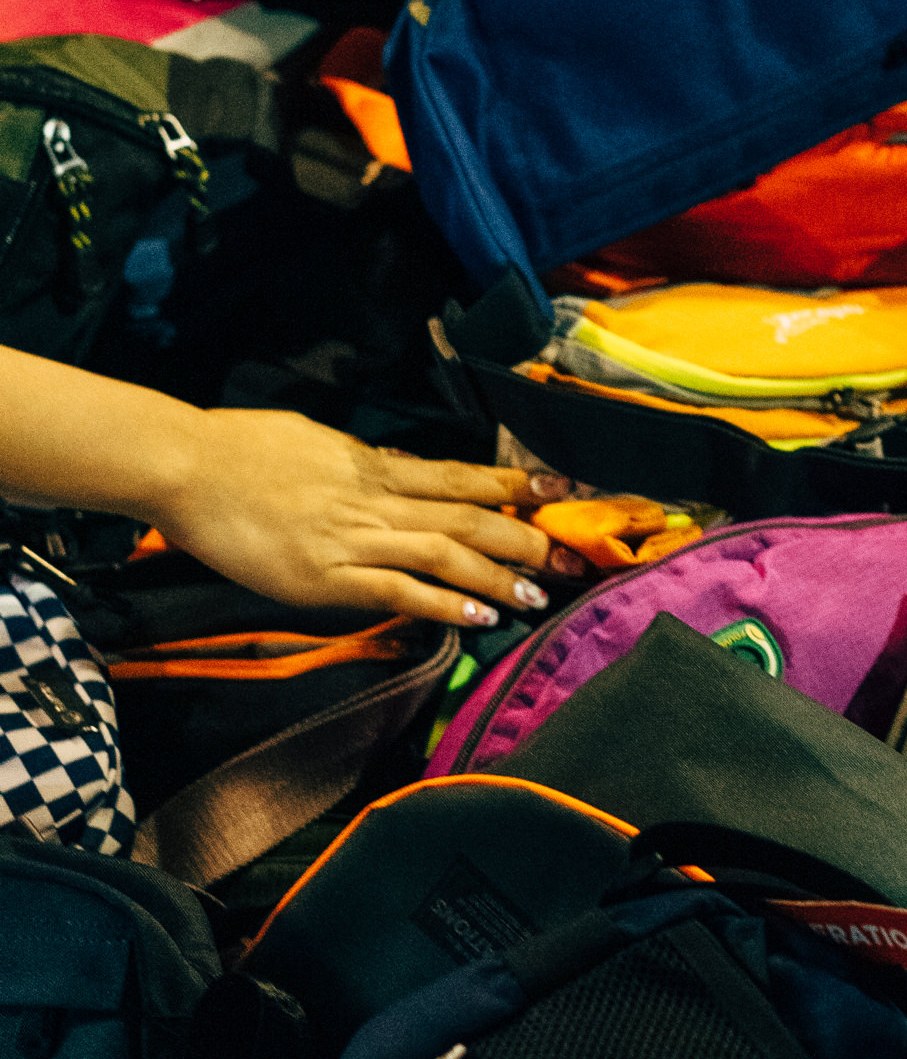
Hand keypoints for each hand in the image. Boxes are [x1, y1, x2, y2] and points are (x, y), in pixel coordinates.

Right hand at [146, 409, 580, 624]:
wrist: (184, 466)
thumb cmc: (238, 449)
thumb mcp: (313, 441)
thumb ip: (360, 462)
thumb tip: (393, 464)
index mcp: (373, 467)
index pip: (460, 475)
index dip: (514, 483)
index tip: (559, 490)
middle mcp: (374, 500)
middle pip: (468, 515)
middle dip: (525, 538)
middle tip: (569, 559)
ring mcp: (351, 539)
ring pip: (444, 552)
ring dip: (496, 576)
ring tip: (537, 596)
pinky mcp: (324, 577)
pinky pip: (396, 590)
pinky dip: (442, 603)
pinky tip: (477, 617)